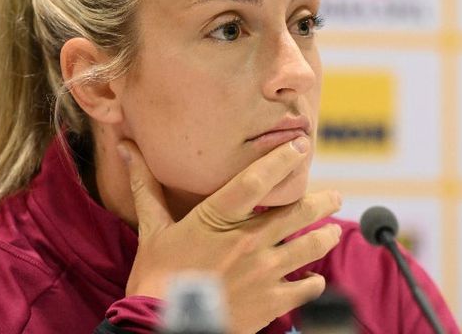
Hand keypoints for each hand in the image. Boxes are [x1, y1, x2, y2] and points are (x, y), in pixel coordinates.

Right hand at [119, 137, 342, 333]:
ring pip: (309, 246)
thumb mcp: (152, 229)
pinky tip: (313, 278)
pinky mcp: (271, 302)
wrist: (161, 328)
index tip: (301, 146)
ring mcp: (263, 272)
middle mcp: (248, 241)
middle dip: (321, 201)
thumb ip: (146, 186)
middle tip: (335, 196)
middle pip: (296, 212)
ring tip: (334, 231)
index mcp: (218, 218)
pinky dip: (313, 282)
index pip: (257, 179)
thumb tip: (127, 147)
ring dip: (325, 237)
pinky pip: (306, 288)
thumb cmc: (155, 277)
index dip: (282, 159)